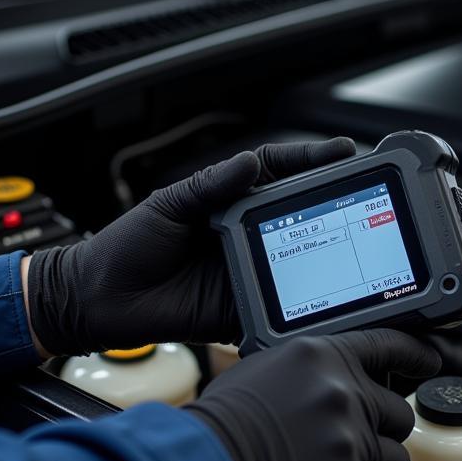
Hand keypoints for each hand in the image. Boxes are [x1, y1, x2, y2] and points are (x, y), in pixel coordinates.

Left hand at [23, 138, 354, 354]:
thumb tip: (250, 163)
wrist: (99, 299)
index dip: (310, 162)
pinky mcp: (240, 308)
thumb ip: (212, 184)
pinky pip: (277, 306)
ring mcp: (246, 272)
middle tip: (362, 192)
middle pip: (298, 216)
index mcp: (228, 203)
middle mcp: (243, 236)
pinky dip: (300, 306)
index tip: (342, 152)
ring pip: (296, 261)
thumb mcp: (169, 204)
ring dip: (325, 253)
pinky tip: (325, 298)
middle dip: (332, 204)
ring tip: (356, 241)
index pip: (278, 175)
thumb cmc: (125, 246)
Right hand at [186, 330, 440, 460]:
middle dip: (383, 432)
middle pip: (398, 413)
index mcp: (323, 358)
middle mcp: (343, 394)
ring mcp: (348, 441)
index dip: (415, 356)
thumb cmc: (218, 422)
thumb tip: (327, 388)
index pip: (388, 345)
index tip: (430, 363)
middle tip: (360, 444)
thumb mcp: (263, 370)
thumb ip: (307, 374)